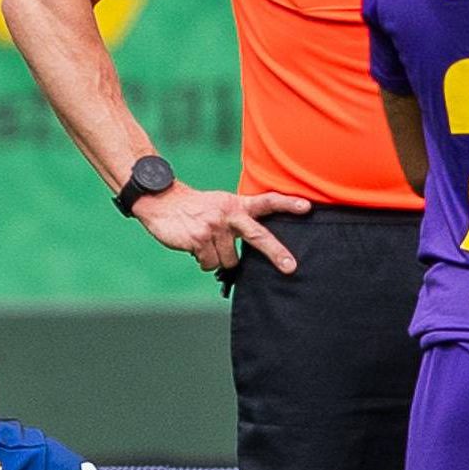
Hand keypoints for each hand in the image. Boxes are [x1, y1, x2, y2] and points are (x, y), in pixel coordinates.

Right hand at [132, 183, 311, 272]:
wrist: (161, 201)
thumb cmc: (194, 208)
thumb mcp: (220, 205)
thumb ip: (238, 220)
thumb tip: (252, 250)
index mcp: (237, 205)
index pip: (266, 202)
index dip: (287, 204)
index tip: (307, 207)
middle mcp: (228, 214)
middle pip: (258, 237)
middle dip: (276, 253)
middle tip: (291, 267)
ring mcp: (214, 227)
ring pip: (228, 261)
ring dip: (216, 258)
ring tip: (203, 241)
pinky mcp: (199, 240)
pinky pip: (208, 264)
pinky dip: (201, 260)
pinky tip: (193, 245)